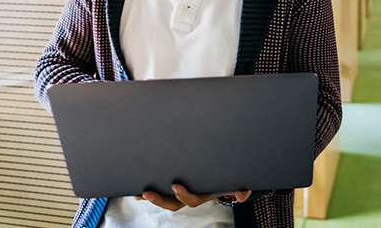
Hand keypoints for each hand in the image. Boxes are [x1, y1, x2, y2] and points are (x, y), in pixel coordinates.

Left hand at [136, 184, 250, 210]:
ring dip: (152, 198)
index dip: (183, 195)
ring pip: (165, 200)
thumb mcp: (235, 182)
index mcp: (202, 195)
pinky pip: (160, 192)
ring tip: (140, 193)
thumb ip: (240, 188)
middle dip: (160, 200)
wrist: (221, 176)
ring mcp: (180, 193)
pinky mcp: (173, 188)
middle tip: (148, 193)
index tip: (175, 187)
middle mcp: (190, 196)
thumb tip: (243, 196)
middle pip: (173, 203)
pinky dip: (148, 193)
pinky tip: (137, 190)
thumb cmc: (225, 177)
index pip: (192, 199)